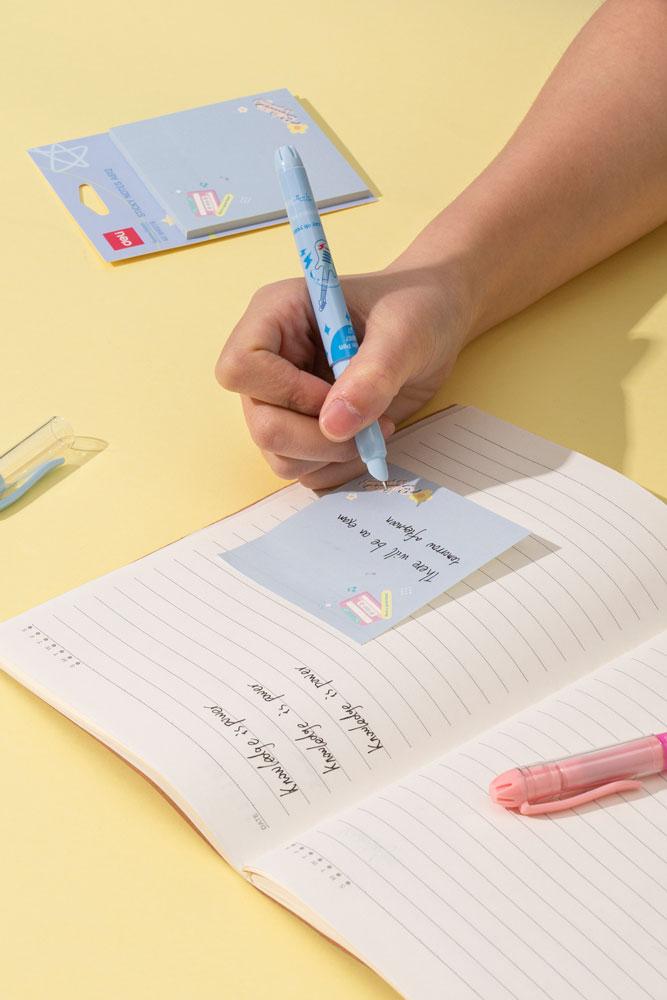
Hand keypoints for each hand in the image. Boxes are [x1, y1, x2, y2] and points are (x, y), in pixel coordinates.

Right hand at [215, 263, 471, 489]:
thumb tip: (335, 425)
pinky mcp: (306, 429)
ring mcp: (285, 401)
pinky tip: (370, 440)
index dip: (285, 392)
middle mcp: (271, 362)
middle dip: (317, 437)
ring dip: (332, 455)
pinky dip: (340, 467)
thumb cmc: (416, 308)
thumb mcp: (405, 332)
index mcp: (276, 316)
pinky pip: (307, 470)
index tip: (335, 395)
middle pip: (261, 422)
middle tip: (369, 428)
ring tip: (377, 428)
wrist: (436, 322)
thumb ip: (372, 375)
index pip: (241, 367)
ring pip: (280, 456)